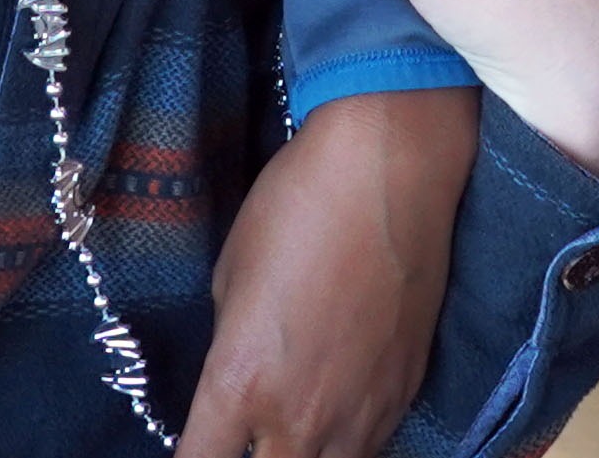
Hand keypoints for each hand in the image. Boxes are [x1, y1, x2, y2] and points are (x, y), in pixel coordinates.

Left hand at [176, 86, 473, 457]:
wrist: (391, 169)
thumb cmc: (295, 205)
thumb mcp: (230, 275)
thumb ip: (231, 346)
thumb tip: (241, 374)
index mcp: (239, 384)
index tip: (195, 448)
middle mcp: (299, 417)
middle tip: (244, 434)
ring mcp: (360, 413)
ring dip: (300, 456)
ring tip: (290, 431)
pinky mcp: (404, 394)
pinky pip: (369, 448)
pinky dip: (345, 443)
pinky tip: (337, 415)